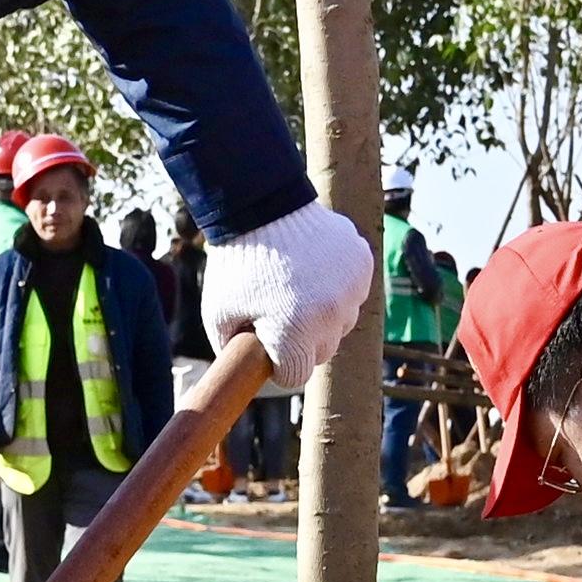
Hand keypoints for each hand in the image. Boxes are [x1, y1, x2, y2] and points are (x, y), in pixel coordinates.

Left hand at [194, 199, 377, 381]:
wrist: (261, 206)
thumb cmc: (237, 264)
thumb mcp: (218, 314)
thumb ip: (233, 351)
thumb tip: (247, 373)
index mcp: (294, 331)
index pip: (295, 375)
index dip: (278, 364)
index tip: (269, 345)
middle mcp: (330, 315)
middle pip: (322, 351)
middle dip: (302, 340)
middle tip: (280, 311)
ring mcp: (350, 288)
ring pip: (341, 322)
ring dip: (324, 313)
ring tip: (297, 285)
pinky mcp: (362, 264)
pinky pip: (353, 291)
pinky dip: (338, 285)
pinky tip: (315, 268)